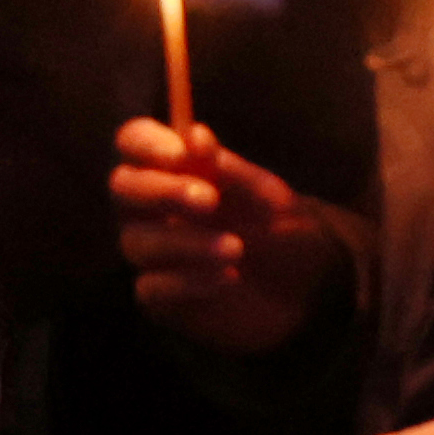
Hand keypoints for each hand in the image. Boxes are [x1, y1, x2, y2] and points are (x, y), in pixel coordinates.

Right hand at [109, 116, 337, 355]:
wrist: (312, 290)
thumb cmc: (286, 231)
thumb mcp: (272, 199)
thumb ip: (232, 172)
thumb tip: (194, 134)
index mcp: (177, 170)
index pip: (134, 142)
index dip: (148, 143)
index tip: (181, 153)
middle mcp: (155, 209)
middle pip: (122, 187)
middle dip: (161, 191)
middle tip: (210, 201)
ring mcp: (154, 255)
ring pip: (137, 241)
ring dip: (187, 242)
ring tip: (237, 249)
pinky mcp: (161, 300)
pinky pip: (151, 288)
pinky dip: (189, 282)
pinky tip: (229, 278)